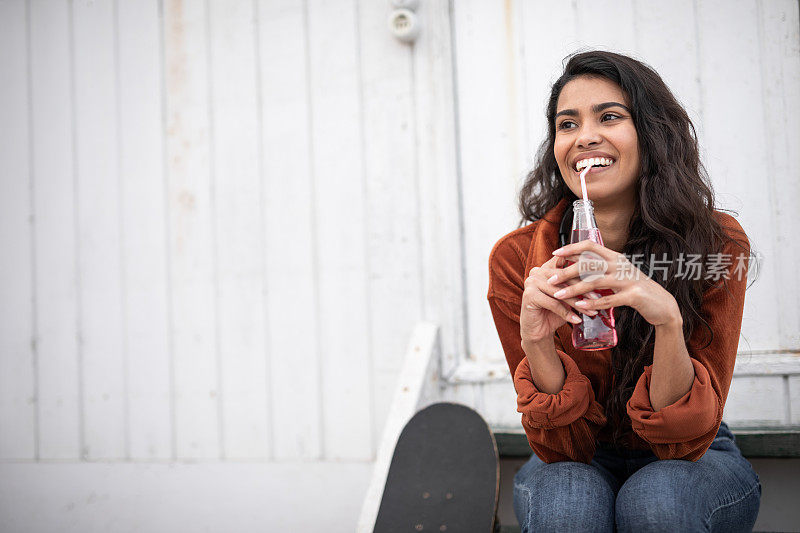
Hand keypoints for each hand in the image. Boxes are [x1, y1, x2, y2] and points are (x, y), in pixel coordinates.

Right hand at [521, 255, 599, 343]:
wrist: (538, 330)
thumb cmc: (554, 312)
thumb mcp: (567, 295)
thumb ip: (576, 283)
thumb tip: (600, 277)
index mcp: (546, 267)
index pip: (566, 262)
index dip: (582, 269)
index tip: (599, 277)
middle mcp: (537, 271)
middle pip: (565, 278)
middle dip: (583, 289)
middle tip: (598, 298)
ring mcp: (531, 282)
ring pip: (560, 292)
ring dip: (578, 303)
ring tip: (591, 311)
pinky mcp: (529, 295)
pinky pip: (553, 304)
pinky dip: (567, 313)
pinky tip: (577, 320)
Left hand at [549, 241, 681, 327]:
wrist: (663, 305)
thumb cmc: (635, 289)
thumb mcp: (618, 274)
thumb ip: (600, 269)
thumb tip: (576, 263)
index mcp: (615, 257)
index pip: (590, 245)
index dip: (571, 248)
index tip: (554, 254)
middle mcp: (621, 265)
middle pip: (589, 263)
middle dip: (567, 271)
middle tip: (550, 279)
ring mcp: (628, 279)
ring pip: (595, 281)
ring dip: (574, 289)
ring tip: (559, 295)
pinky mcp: (634, 296)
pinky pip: (609, 299)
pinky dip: (593, 303)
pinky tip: (580, 307)